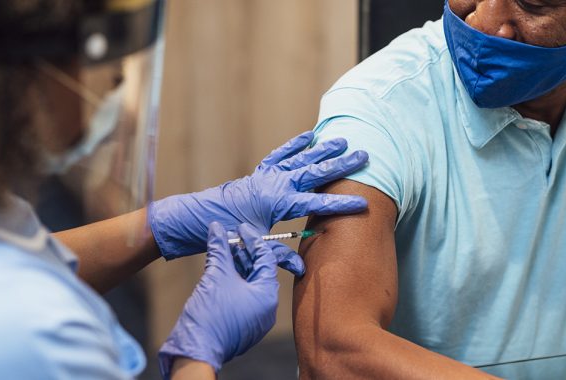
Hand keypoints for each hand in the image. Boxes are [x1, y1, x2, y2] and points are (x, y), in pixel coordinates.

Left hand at [148, 131, 367, 274]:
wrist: (201, 217)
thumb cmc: (228, 233)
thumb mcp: (255, 245)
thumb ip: (278, 256)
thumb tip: (301, 267)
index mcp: (278, 203)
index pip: (316, 205)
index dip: (341, 206)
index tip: (364, 204)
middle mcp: (276, 184)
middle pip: (314, 173)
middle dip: (341, 166)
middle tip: (364, 156)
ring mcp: (268, 175)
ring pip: (301, 160)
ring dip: (322, 151)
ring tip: (342, 141)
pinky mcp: (260, 172)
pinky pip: (280, 155)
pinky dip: (294, 145)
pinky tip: (308, 136)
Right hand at [158, 222, 280, 375]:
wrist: (196, 349)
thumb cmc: (210, 314)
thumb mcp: (216, 274)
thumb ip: (220, 248)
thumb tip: (217, 228)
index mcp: (267, 295)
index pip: (266, 258)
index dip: (253, 239)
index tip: (241, 227)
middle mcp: (266, 307)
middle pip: (259, 270)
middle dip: (244, 252)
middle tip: (230, 236)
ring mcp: (255, 317)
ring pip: (250, 283)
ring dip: (237, 265)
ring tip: (223, 249)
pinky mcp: (243, 322)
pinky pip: (242, 295)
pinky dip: (234, 280)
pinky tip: (220, 268)